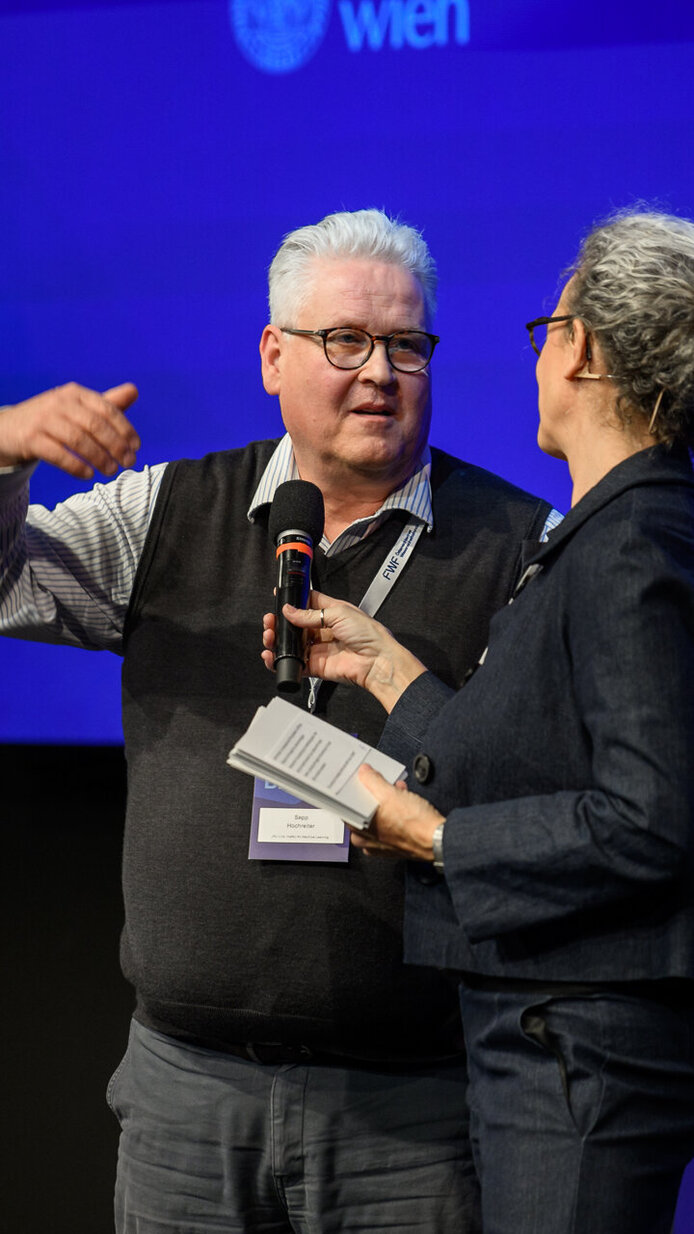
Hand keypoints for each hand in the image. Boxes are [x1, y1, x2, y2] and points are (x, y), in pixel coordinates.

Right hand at [0, 382, 140, 478]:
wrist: (9, 428)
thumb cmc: (51, 419)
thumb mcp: (78, 408)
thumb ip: (106, 403)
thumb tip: (134, 390)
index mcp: (75, 394)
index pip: (106, 409)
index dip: (124, 429)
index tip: (136, 447)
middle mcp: (60, 403)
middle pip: (95, 425)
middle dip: (115, 446)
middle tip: (128, 463)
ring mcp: (44, 420)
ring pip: (78, 440)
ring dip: (99, 458)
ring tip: (111, 471)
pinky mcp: (31, 438)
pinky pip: (58, 454)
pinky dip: (76, 466)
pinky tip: (88, 475)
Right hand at [262, 589, 425, 711]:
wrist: (377, 661)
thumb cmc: (368, 634)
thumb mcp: (338, 613)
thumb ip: (310, 614)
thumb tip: (289, 610)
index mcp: (331, 612)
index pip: (307, 603)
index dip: (293, 601)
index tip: (279, 598)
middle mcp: (323, 630)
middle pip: (295, 625)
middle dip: (280, 622)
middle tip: (270, 621)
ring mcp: (319, 648)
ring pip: (292, 644)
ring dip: (277, 640)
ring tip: (269, 637)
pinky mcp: (315, 666)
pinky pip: (294, 663)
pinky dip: (281, 660)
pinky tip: (272, 656)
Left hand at [351, 764, 443, 860]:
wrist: (437, 839)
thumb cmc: (415, 824)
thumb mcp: (390, 794)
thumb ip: (373, 781)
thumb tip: (365, 772)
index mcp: (358, 831)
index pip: (346, 807)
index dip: (353, 790)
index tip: (357, 780)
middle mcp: (367, 841)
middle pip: (363, 810)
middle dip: (372, 793)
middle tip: (378, 781)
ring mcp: (380, 844)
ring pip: (377, 816)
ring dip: (385, 800)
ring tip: (396, 789)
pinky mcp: (394, 843)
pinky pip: (388, 823)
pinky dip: (394, 811)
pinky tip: (402, 800)